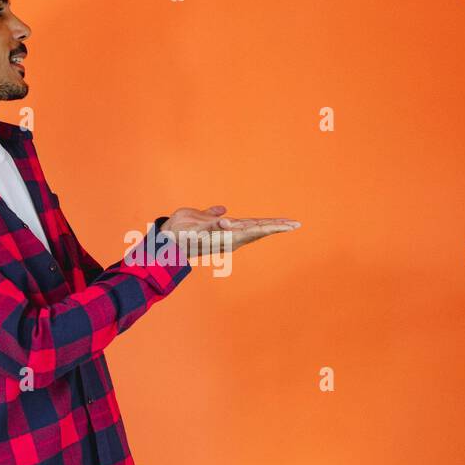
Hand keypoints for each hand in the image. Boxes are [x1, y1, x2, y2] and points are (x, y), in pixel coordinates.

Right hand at [159, 205, 300, 256]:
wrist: (167, 242)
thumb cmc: (179, 233)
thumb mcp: (194, 226)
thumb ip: (211, 223)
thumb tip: (227, 222)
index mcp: (229, 234)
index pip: (258, 228)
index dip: (274, 226)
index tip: (290, 225)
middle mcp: (231, 236)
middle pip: (260, 229)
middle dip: (278, 226)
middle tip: (297, 224)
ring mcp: (227, 235)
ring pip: (253, 229)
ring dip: (269, 226)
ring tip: (285, 224)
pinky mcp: (221, 232)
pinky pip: (243, 227)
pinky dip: (255, 225)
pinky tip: (260, 225)